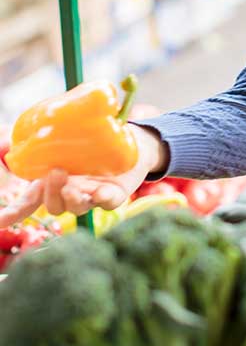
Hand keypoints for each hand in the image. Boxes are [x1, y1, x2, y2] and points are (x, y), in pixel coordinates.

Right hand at [0, 124, 166, 227]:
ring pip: (77, 208)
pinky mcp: (114, 195)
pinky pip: (107, 203)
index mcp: (53, 181)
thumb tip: (19, 132)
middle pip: (53, 206)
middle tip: (57, 172)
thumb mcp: (68, 137)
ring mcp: (91, 196)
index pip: (28, 202)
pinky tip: (101, 192)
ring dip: (72, 199)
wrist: (131, 143)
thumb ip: (48, 135)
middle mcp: (70, 192)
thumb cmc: (93, 142)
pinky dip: (103, 199)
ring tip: (75, 186)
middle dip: (51, 193)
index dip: (13, 213)